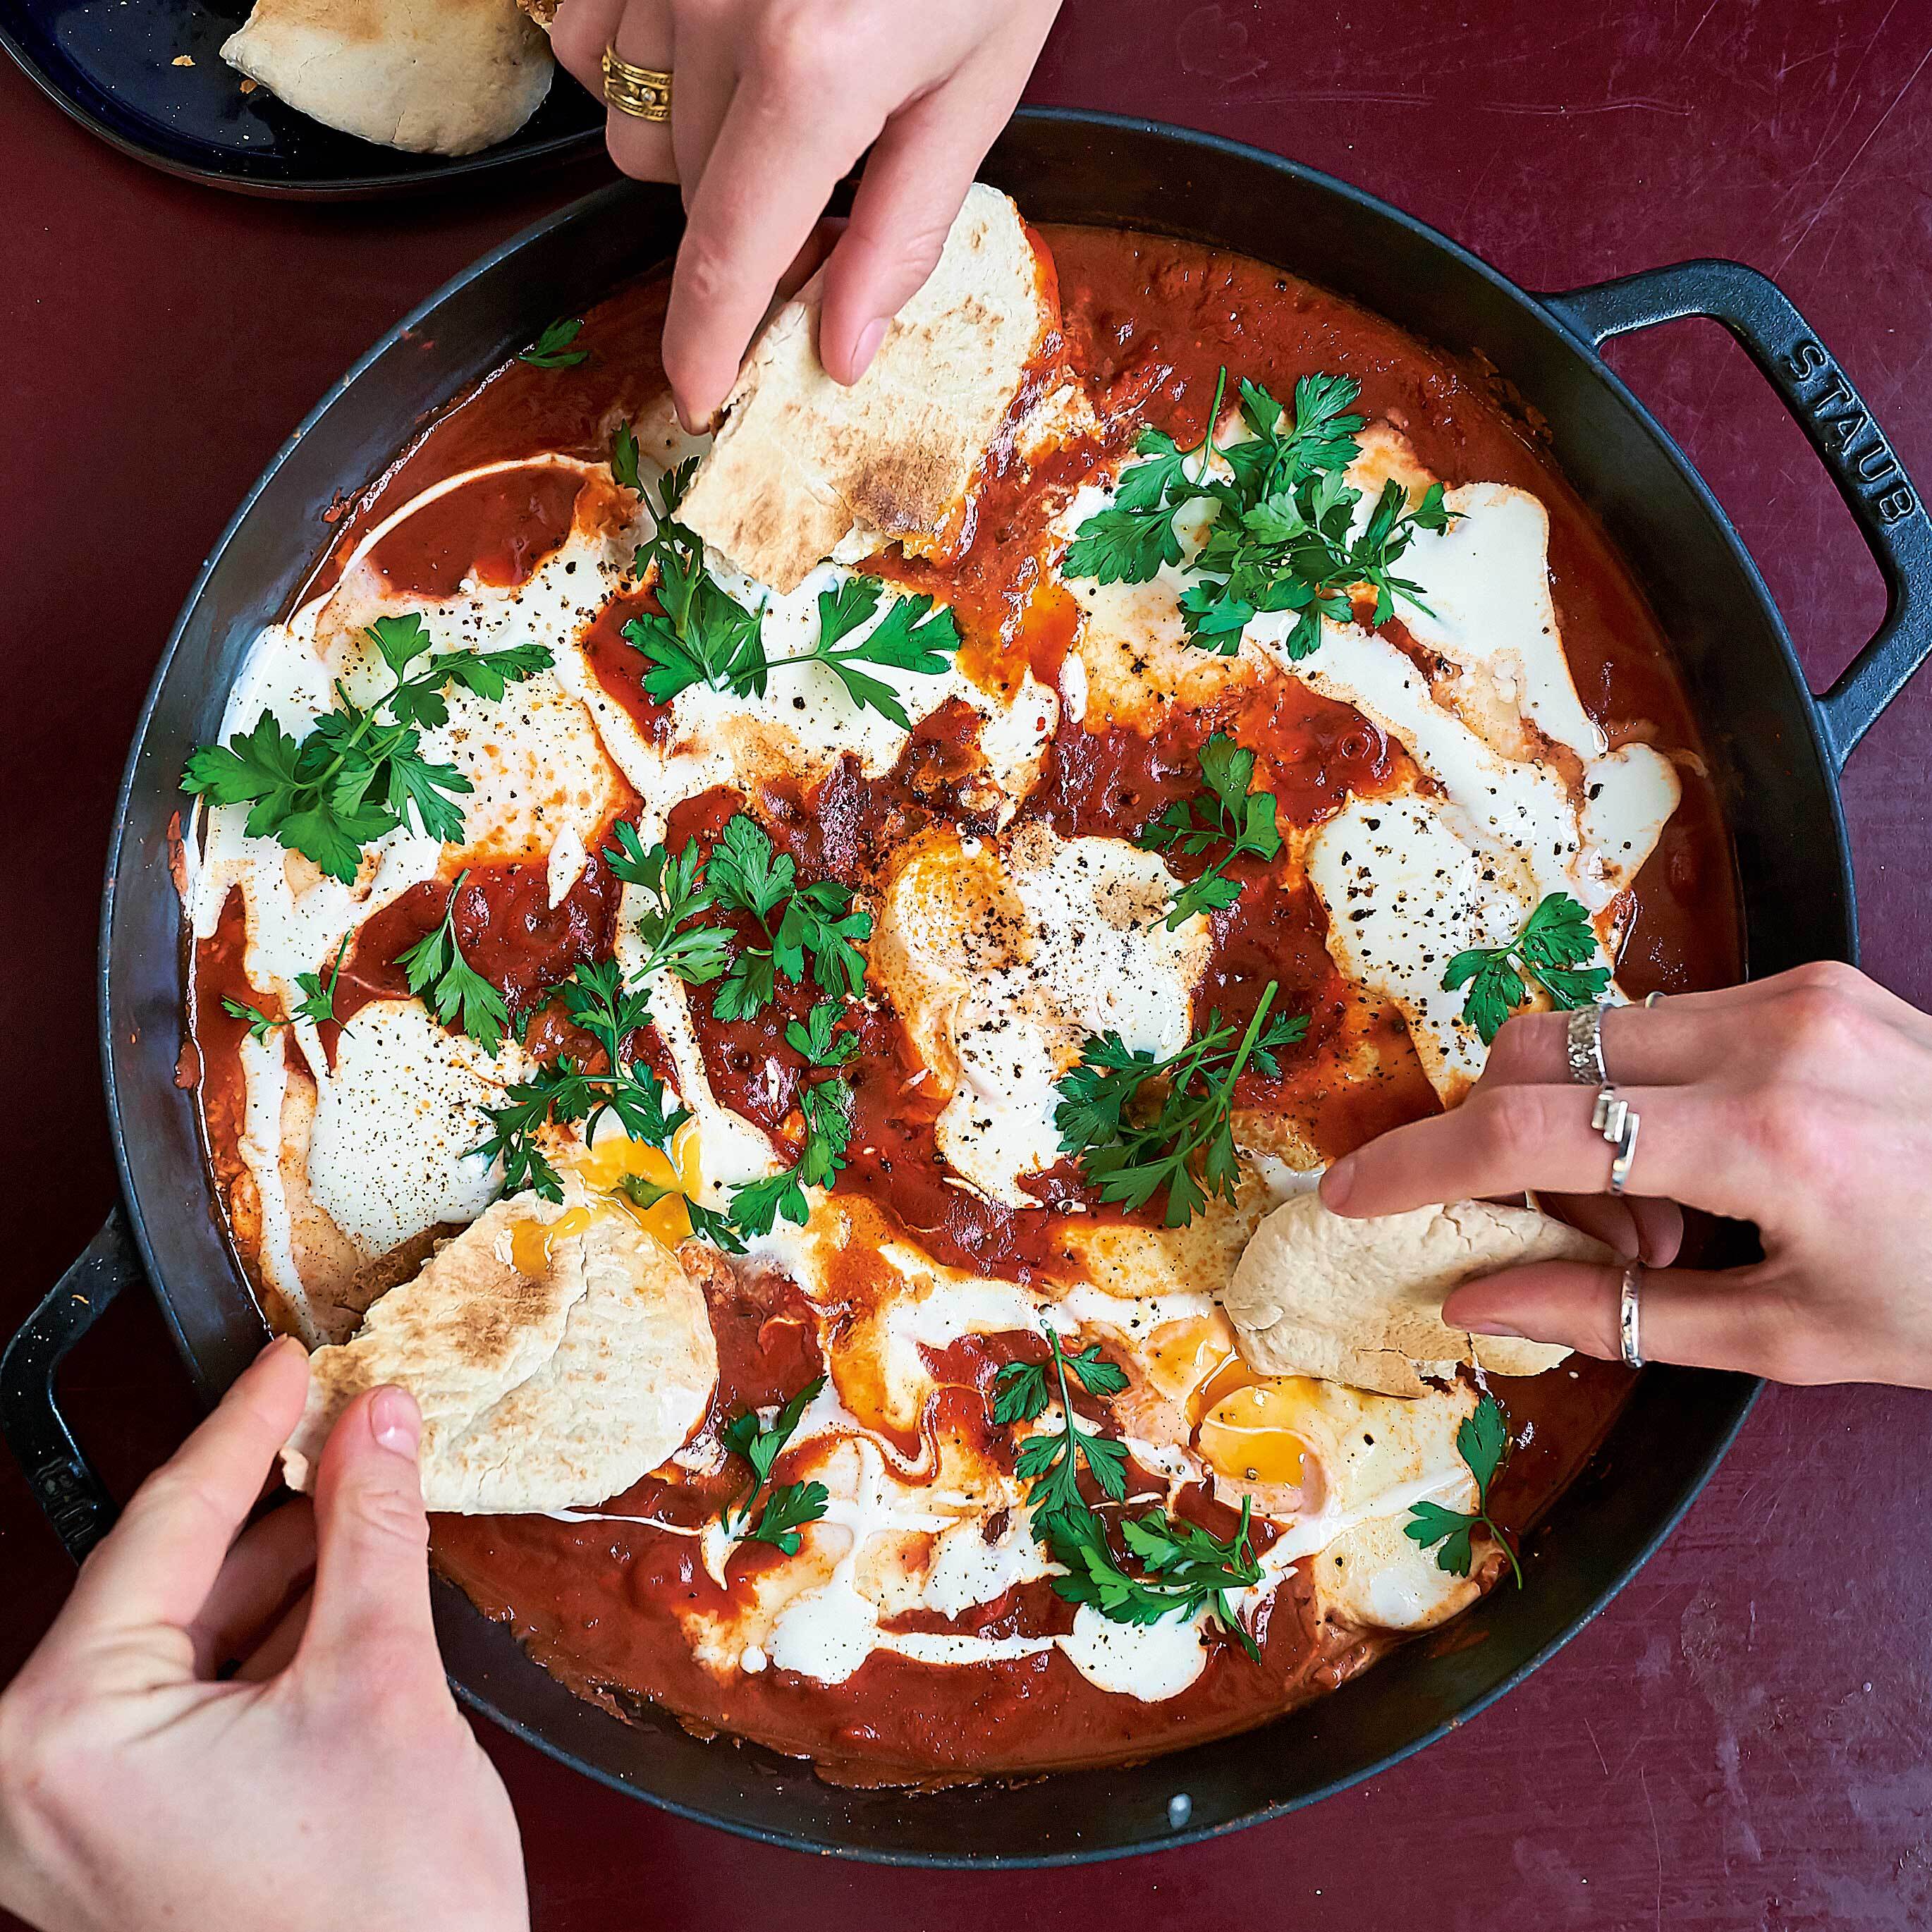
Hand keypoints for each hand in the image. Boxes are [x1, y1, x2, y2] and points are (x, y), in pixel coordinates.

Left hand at [0, 1339, 526, 1931]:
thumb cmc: (377, 1922)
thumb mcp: (380, 1682)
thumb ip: (370, 1532)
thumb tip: (373, 1426)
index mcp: (62, 1733)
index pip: (164, 1525)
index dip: (246, 1428)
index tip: (290, 1365)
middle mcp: (33, 1783)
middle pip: (166, 1584)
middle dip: (272, 1506)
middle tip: (350, 1426)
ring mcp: (70, 1824)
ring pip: (179, 1644)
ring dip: (278, 1577)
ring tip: (365, 1505)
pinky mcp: (119, 1847)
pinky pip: (183, 1708)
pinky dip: (263, 1649)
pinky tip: (342, 1597)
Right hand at [550, 0, 1062, 426]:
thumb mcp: (980, 81)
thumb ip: (906, 225)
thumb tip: (845, 347)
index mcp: (814, 71)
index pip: (728, 256)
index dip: (704, 344)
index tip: (699, 395)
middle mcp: (718, 11)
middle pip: (689, 196)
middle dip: (748, 223)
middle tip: (819, 188)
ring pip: (635, 123)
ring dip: (695, 141)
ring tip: (775, 92)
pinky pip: (594, 36)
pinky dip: (642, 62)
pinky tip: (709, 42)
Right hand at [1319, 962, 1931, 1385]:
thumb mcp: (1794, 1337)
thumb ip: (1614, 1316)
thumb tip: (1476, 1301)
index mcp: (1768, 1137)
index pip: (1531, 1130)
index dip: (1419, 1163)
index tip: (1350, 1192)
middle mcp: (1772, 1035)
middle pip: (1537, 1054)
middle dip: (1504, 1145)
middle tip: (1576, 1240)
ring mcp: (1795, 993)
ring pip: (1591, 1035)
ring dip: (1576, 1127)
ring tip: (1664, 1221)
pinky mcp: (1811, 979)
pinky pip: (1660, 1025)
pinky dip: (1637, 1098)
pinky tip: (1703, 1169)